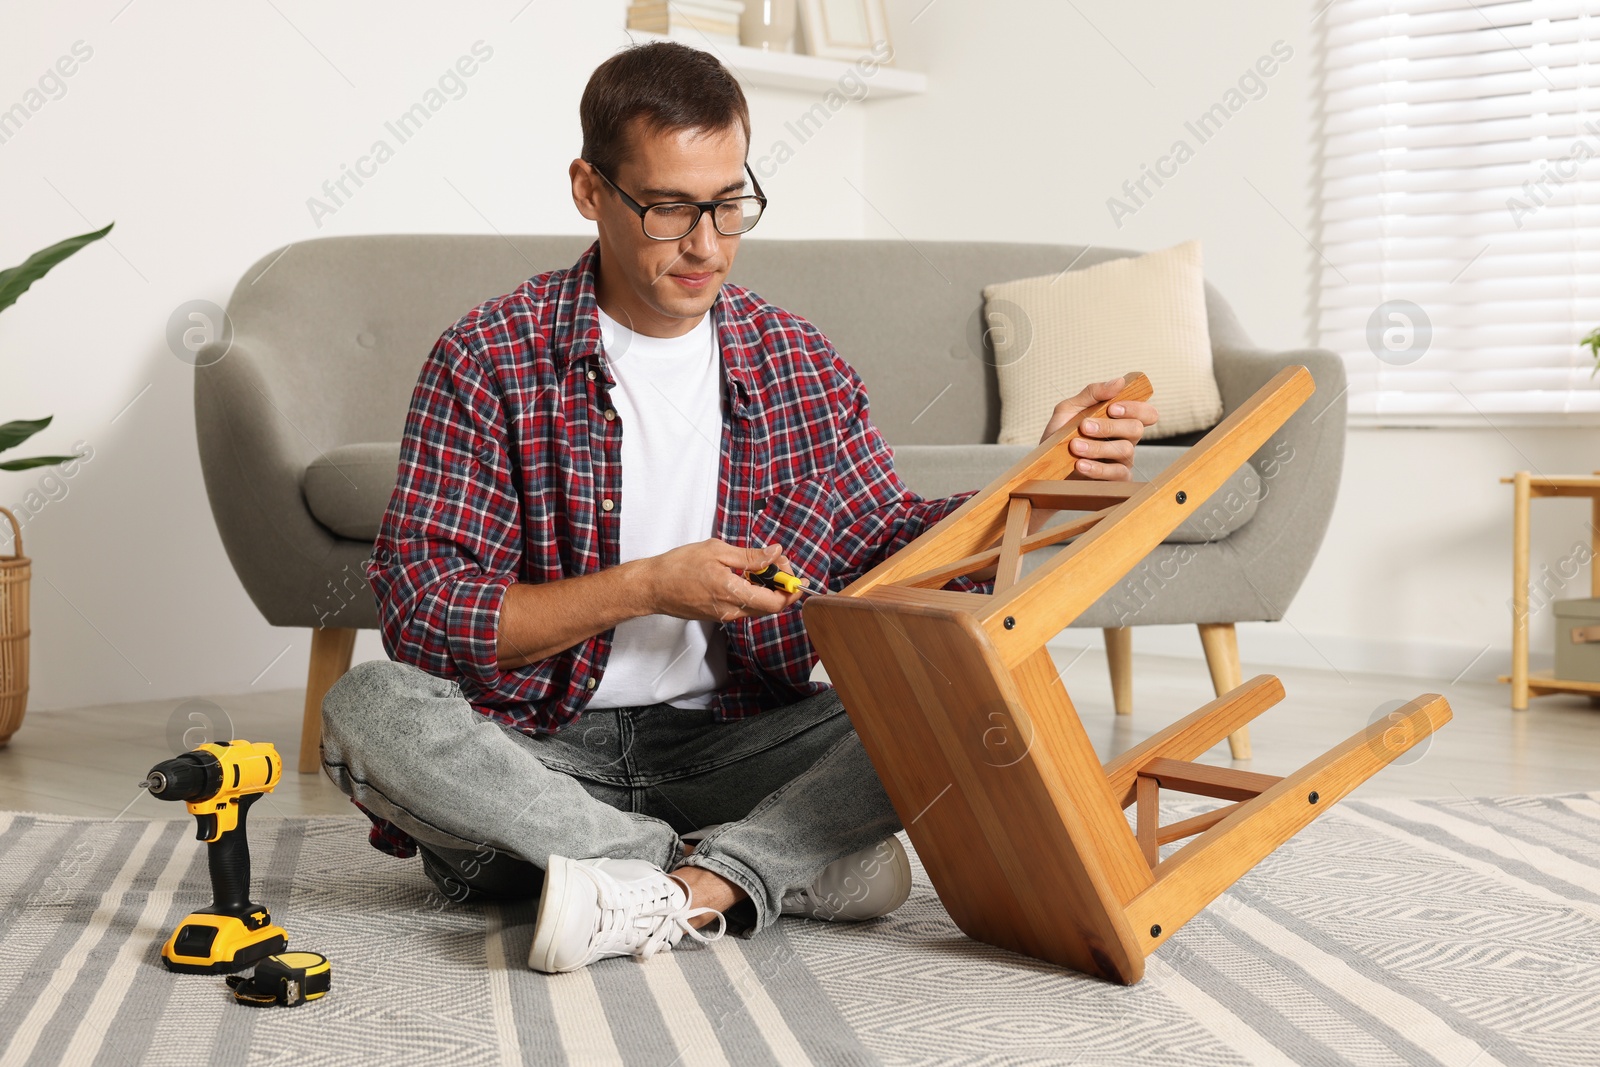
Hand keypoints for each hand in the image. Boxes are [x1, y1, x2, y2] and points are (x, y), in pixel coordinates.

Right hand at [642, 540, 802, 621]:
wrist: (653, 586)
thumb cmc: (679, 566)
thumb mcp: (717, 551)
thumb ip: (750, 556)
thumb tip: (775, 554)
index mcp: (733, 594)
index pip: (776, 603)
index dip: (790, 590)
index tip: (793, 574)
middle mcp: (732, 611)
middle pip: (770, 606)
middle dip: (780, 585)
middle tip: (775, 562)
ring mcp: (725, 616)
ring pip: (758, 607)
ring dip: (766, 588)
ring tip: (758, 565)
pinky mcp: (719, 616)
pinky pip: (744, 606)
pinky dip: (752, 592)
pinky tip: (744, 575)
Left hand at [1039, 376, 1158, 480]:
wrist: (1043, 467)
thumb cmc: (1059, 436)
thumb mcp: (1069, 410)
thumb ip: (1092, 393)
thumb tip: (1120, 381)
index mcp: (1120, 421)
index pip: (1146, 413)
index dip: (1136, 408)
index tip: (1112, 408)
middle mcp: (1126, 440)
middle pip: (1136, 429)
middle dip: (1110, 426)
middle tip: (1084, 426)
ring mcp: (1122, 461)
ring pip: (1125, 450)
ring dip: (1098, 447)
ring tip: (1074, 446)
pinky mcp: (1114, 481)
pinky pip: (1117, 474)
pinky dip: (1098, 469)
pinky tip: (1080, 464)